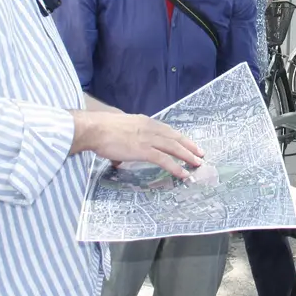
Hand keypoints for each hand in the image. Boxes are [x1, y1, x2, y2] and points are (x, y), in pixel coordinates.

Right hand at [71, 110, 202, 178]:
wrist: (95, 128)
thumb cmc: (101, 129)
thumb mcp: (118, 129)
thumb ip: (123, 141)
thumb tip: (119, 158)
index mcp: (144, 122)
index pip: (167, 130)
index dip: (179, 137)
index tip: (187, 143)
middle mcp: (150, 128)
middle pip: (175, 137)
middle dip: (189, 146)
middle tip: (200, 154)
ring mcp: (148, 139)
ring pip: (174, 148)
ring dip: (187, 157)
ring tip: (196, 164)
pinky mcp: (144, 150)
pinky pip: (164, 160)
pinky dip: (175, 167)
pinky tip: (183, 174)